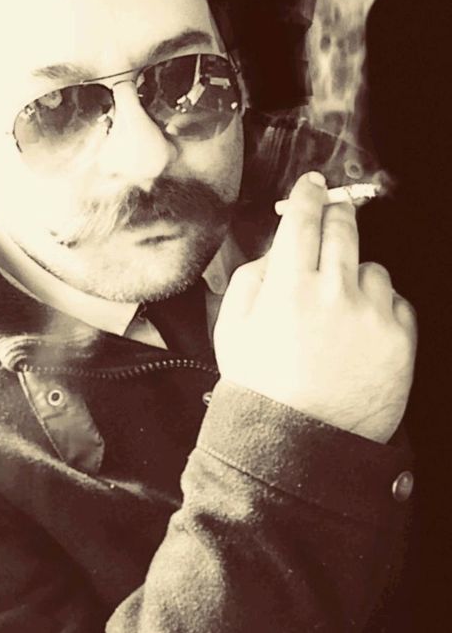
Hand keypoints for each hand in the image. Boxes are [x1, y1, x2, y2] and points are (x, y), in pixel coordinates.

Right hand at [214, 172, 416, 442]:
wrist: (303, 447)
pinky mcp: (400, 337)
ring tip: (338, 311)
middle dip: (337, 216)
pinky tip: (358, 334)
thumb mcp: (231, 334)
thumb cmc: (262, 391)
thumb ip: (248, 282)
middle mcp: (333, 292)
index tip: (314, 185)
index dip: (309, 195)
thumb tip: (273, 255)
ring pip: (372, 267)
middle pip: (343, 229)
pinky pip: (395, 301)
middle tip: (331, 220)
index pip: (303, 221)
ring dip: (356, 274)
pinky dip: (379, 308)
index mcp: (287, 288)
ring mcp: (372, 314)